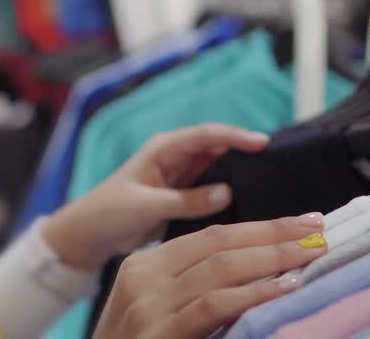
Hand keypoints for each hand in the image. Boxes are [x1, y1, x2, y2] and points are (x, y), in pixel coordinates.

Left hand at [42, 123, 270, 272]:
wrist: (90, 234)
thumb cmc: (109, 213)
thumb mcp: (146, 206)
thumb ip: (185, 200)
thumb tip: (226, 192)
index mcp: (163, 149)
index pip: (205, 135)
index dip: (234, 136)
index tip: (262, 143)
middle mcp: (176, 157)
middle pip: (218, 148)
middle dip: (245, 151)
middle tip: (279, 162)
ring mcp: (182, 177)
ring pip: (219, 168)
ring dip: (241, 173)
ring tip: (274, 179)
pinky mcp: (185, 196)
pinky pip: (214, 190)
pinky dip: (231, 193)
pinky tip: (252, 201)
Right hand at [91, 216, 327, 338]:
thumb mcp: (157, 308)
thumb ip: (192, 285)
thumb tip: (255, 266)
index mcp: (144, 264)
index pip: (211, 234)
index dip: (261, 226)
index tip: (302, 222)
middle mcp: (143, 276)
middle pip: (219, 242)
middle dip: (274, 234)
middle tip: (317, 231)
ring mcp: (148, 305)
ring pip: (220, 267)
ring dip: (272, 258)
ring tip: (309, 255)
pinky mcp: (159, 333)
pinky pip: (213, 305)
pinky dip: (252, 294)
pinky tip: (283, 289)